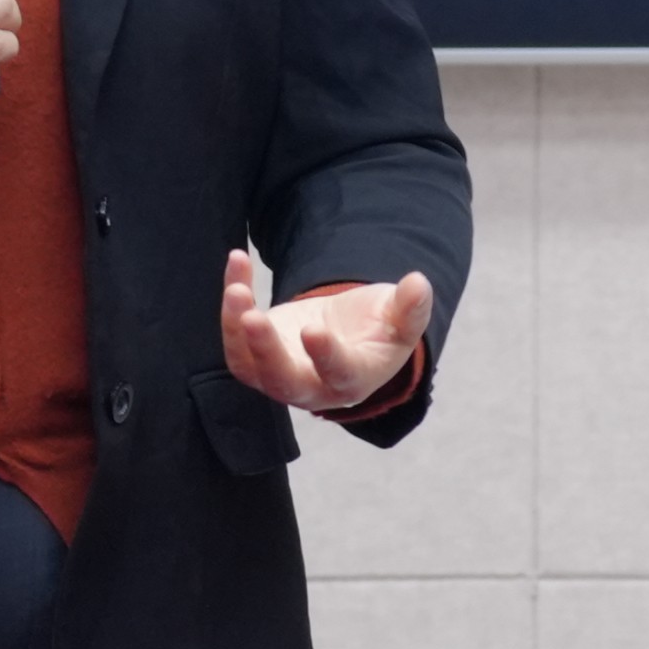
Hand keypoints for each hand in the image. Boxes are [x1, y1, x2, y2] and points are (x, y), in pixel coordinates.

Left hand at [222, 247, 436, 413]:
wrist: (349, 336)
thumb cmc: (380, 330)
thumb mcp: (402, 320)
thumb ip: (410, 307)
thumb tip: (419, 283)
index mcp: (352, 380)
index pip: (337, 373)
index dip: (325, 356)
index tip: (312, 329)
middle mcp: (310, 386)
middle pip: (281, 380)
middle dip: (264, 351)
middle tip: (251, 318)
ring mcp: (277, 374)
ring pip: (248, 365)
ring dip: (235, 330)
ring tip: (237, 288)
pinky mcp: (256, 355)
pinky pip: (235, 338)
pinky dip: (230, 305)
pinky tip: (238, 262)